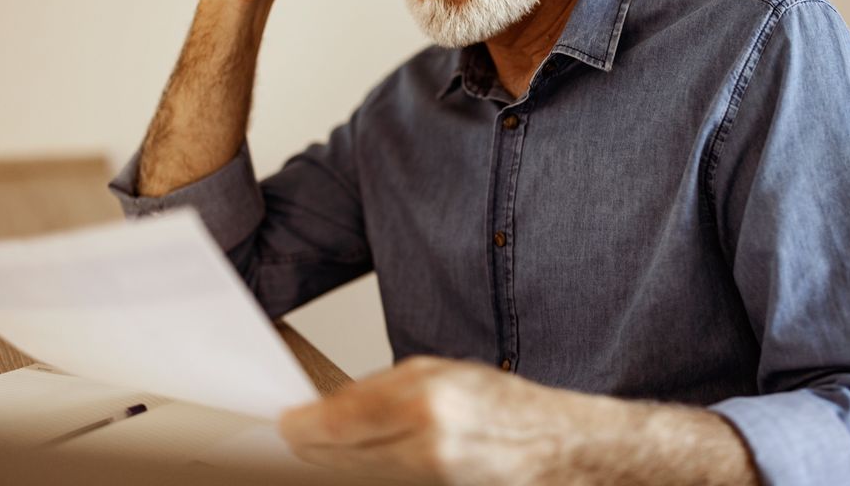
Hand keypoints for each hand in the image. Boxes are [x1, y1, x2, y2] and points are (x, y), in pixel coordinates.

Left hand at [277, 355, 759, 485]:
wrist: (564, 454)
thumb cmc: (513, 411)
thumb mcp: (449, 374)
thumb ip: (387, 389)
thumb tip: (329, 410)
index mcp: (429, 402)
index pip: (337, 421)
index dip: (302, 427)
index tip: (285, 425)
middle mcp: (428, 448)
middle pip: (338, 459)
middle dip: (310, 451)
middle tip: (293, 441)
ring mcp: (433, 479)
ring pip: (356, 480)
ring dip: (333, 470)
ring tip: (319, 457)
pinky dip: (366, 479)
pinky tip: (356, 470)